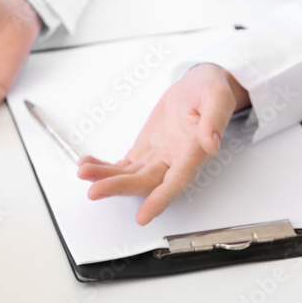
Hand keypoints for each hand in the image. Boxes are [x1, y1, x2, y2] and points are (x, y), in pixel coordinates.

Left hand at [77, 65, 249, 225]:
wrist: (198, 86)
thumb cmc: (210, 89)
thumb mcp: (217, 94)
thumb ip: (215, 117)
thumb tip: (211, 142)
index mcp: (193, 152)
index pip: (177, 182)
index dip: (160, 200)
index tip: (143, 216)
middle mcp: (174, 161)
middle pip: (145, 183)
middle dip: (119, 188)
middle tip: (94, 190)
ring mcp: (157, 158)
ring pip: (129, 176)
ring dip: (106, 178)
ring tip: (83, 172)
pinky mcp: (144, 152)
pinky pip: (122, 166)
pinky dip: (104, 167)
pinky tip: (86, 165)